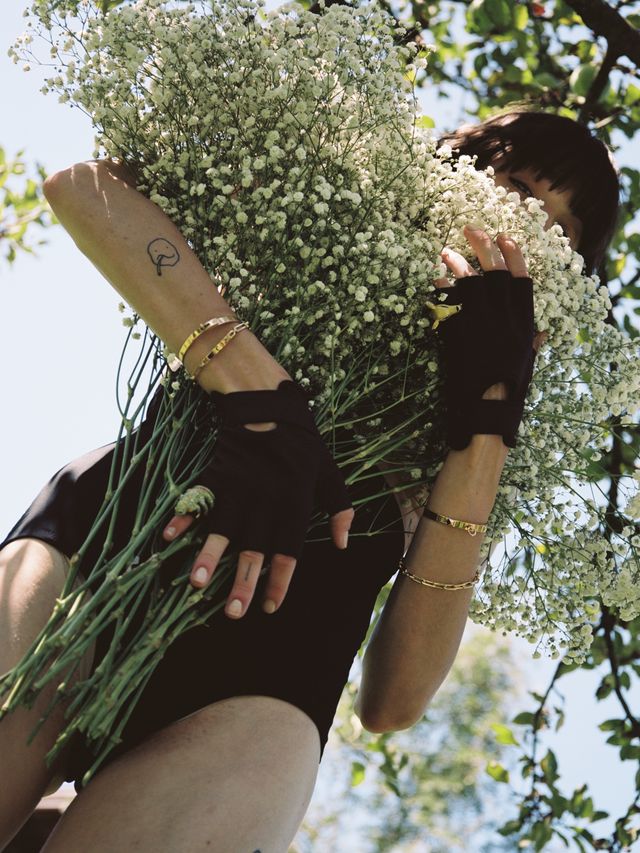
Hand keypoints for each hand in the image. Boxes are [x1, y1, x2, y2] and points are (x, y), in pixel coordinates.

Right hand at [162, 379, 353, 617]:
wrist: (270, 405)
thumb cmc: (304, 445)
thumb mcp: (331, 476)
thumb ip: (341, 510)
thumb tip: (344, 545)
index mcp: (294, 508)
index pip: (288, 553)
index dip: (279, 582)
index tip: (268, 608)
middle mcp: (265, 506)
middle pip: (252, 552)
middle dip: (242, 584)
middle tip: (232, 613)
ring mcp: (238, 492)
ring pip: (221, 531)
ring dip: (208, 558)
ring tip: (196, 584)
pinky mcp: (217, 476)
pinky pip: (198, 501)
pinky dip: (182, 517)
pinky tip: (169, 537)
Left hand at [431, 225, 546, 448]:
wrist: (485, 414)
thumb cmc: (508, 394)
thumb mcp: (525, 367)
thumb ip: (532, 345)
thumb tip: (541, 334)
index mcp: (523, 327)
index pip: (522, 282)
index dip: (514, 256)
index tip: (505, 237)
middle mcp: (504, 323)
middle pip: (495, 275)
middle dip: (483, 247)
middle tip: (470, 229)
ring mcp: (480, 328)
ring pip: (470, 286)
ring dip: (457, 265)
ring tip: (445, 252)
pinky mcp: (458, 337)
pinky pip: (447, 307)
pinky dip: (440, 292)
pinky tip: (434, 281)